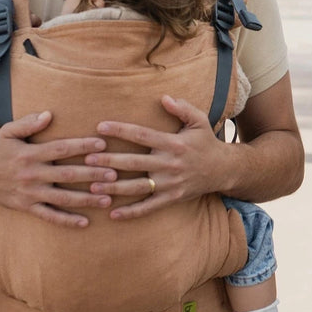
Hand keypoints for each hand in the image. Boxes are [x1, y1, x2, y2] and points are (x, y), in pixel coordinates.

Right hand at [0, 110, 113, 227]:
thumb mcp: (8, 132)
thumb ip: (29, 123)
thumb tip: (50, 114)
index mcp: (29, 154)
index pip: (61, 149)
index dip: (82, 146)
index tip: (102, 144)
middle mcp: (31, 174)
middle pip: (67, 175)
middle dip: (92, 174)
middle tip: (115, 174)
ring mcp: (30, 193)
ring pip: (63, 198)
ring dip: (86, 199)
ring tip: (108, 198)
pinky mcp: (26, 207)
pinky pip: (49, 216)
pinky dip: (67, 220)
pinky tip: (85, 222)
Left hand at [85, 95, 230, 219]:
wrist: (224, 170)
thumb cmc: (206, 142)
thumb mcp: (200, 120)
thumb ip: (182, 108)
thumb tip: (163, 97)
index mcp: (174, 144)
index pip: (142, 135)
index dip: (121, 130)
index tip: (100, 127)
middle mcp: (170, 164)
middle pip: (134, 163)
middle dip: (109, 161)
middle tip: (87, 159)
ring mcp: (170, 184)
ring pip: (137, 187)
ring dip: (114, 188)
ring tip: (92, 186)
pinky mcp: (171, 198)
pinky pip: (149, 207)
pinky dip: (131, 212)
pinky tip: (113, 214)